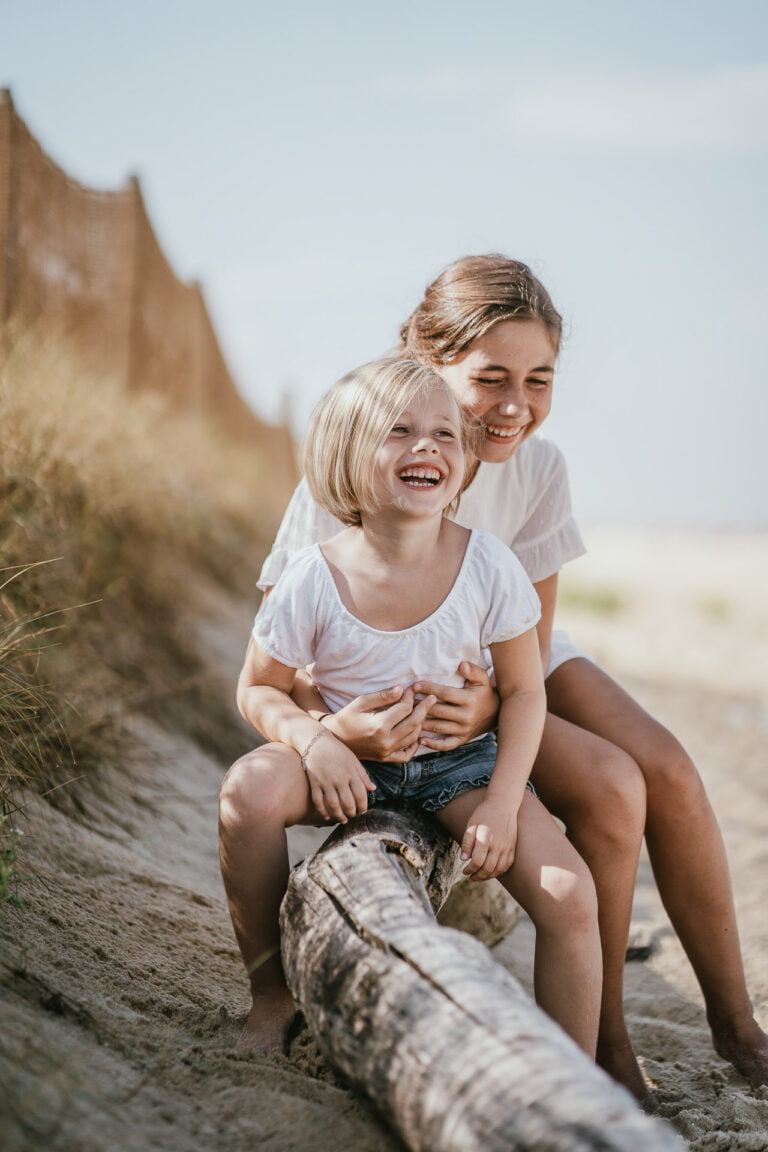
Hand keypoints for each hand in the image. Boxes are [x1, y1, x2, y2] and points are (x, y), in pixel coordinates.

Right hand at [302, 732, 375, 823]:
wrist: (315, 741)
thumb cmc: (337, 750)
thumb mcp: (353, 759)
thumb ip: (363, 775)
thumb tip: (373, 788)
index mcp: (351, 772)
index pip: (361, 794)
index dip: (363, 806)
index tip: (363, 811)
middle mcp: (339, 778)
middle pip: (348, 802)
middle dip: (352, 813)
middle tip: (353, 816)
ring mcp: (325, 781)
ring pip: (333, 805)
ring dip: (339, 815)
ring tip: (343, 819)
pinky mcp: (314, 783)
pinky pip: (318, 801)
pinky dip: (323, 811)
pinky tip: (327, 816)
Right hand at [322, 686, 436, 761]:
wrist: (334, 739)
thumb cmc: (346, 717)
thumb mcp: (361, 702)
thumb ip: (382, 696)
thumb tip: (401, 689)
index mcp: (379, 725)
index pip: (405, 709)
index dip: (411, 697)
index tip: (413, 688)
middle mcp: (385, 741)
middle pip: (414, 723)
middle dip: (424, 708)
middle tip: (432, 698)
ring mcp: (386, 752)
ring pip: (413, 737)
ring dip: (421, 723)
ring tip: (423, 712)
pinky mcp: (385, 758)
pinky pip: (406, 755)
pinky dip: (414, 746)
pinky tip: (417, 735)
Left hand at [413, 662, 499, 751]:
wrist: (497, 714)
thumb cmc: (484, 693)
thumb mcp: (483, 679)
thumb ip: (473, 670)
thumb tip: (461, 664)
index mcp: (469, 700)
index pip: (444, 694)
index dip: (428, 689)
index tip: (415, 685)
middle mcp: (466, 716)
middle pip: (437, 711)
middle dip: (420, 705)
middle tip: (406, 700)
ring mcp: (463, 730)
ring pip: (438, 727)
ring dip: (421, 722)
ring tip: (407, 716)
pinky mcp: (462, 740)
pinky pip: (446, 745)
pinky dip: (433, 745)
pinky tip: (421, 740)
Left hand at [460, 798, 517, 880]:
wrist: (504, 804)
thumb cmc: (484, 813)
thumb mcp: (472, 824)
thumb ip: (467, 842)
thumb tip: (463, 859)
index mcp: (486, 838)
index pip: (477, 861)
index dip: (469, 869)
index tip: (464, 871)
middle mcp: (498, 844)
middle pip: (488, 868)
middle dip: (478, 876)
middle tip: (470, 877)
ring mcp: (507, 847)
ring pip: (499, 869)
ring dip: (488, 876)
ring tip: (479, 877)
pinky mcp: (513, 847)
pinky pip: (507, 865)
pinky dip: (499, 872)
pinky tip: (492, 872)